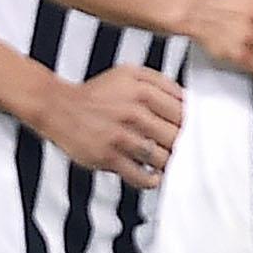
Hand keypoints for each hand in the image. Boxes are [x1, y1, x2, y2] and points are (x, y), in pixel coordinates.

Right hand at [25, 65, 183, 188]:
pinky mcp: (108, 157)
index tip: (193, 132)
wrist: (58, 107)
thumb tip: (188, 101)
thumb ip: (160, 81)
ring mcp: (120, 137)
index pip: (183, 113)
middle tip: (182, 149)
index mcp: (142, 90)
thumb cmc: (96, 93)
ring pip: (162, 158)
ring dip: (168, 163)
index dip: (193, 125)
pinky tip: (152, 176)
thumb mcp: (128, 73)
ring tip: (166, 161)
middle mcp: (133, 112)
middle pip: (176, 137)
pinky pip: (140, 176)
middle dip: (182, 145)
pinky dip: (150, 180)